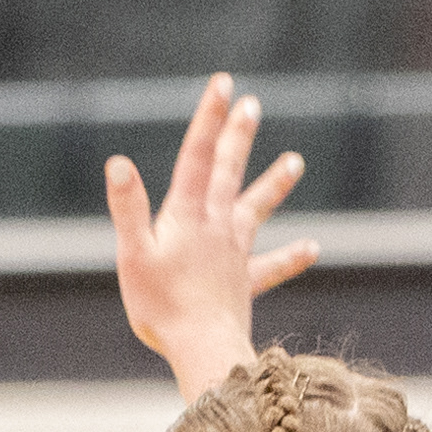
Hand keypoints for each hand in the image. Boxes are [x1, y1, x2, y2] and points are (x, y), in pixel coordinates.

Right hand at [105, 72, 315, 404]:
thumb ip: (128, 209)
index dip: (208, 119)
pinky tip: (312, 247)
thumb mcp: (133, 255)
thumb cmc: (162, 305)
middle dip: (238, 136)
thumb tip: (119, 163)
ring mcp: (235, 253)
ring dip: (273, 184)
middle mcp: (216, 227)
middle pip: (229, 172)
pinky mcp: (244, 283)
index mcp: (187, 216)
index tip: (223, 84)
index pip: (197, 157)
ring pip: (256, 210)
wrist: (203, 346)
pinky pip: (271, 267)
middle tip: (251, 104)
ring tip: (295, 162)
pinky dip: (291, 256)